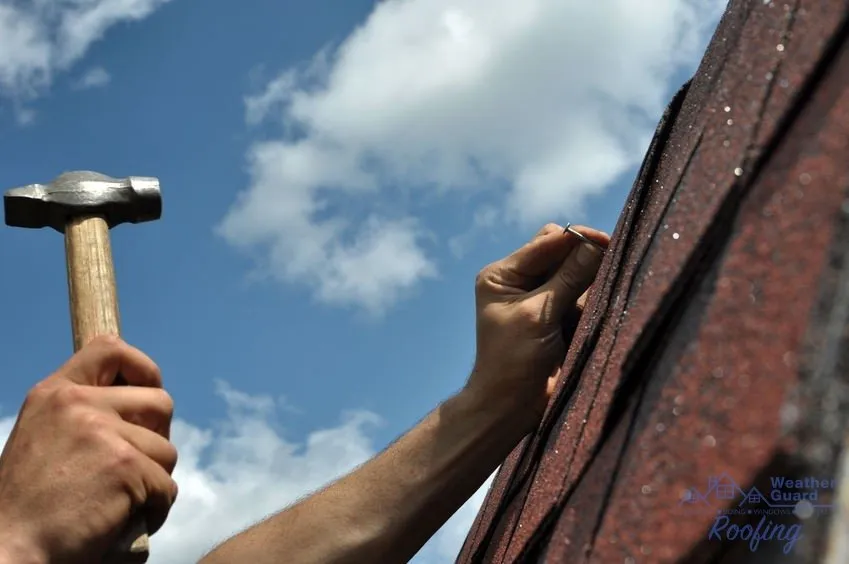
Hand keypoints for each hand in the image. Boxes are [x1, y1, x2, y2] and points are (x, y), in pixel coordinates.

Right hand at [0, 336, 177, 563]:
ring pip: (166, 450)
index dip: (143, 368)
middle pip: (160, 402)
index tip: (148, 394)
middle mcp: (77, 403)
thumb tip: (142, 409)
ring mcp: (102, 432)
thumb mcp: (45, 439)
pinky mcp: (124, 465)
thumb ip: (84, 417)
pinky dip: (155, 509)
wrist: (8, 550)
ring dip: (155, 481)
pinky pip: (166, 486)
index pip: (111, 347)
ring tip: (122, 503)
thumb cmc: (29, 507)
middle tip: (139, 467)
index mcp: (54, 393)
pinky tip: (126, 522)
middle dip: (159, 437)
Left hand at [468, 223, 608, 432]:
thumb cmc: (513, 361)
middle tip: (606, 274)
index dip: (577, 240)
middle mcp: (519, 281)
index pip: (547, 242)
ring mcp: (540, 298)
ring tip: (588, 309)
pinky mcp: (558, 317)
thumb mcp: (540, 315)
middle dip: (584, 263)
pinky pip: (583, 298)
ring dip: (589, 286)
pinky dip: (591, 304)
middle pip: (563, 254)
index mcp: (502, 274)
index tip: (608, 242)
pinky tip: (591, 320)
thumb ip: (569, 278)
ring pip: (577, 275)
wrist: (511, 407)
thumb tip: (596, 243)